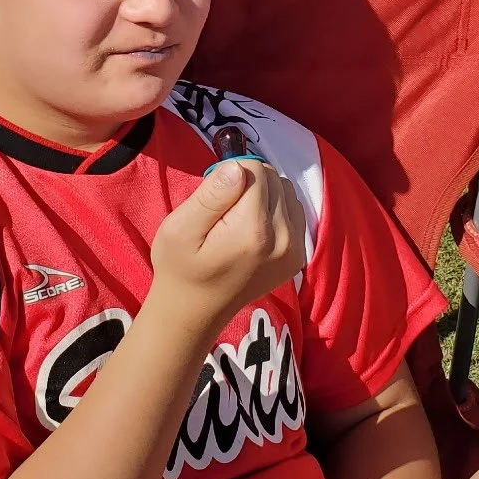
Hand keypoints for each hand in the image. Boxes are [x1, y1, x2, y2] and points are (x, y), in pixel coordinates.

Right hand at [149, 158, 304, 329]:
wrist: (195, 311)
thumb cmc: (180, 268)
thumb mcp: (180, 229)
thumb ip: (211, 196)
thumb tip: (238, 167)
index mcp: (253, 230)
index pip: (256, 169)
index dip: (230, 175)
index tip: (213, 199)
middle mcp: (283, 239)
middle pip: (274, 178)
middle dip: (248, 184)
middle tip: (223, 211)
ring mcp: (295, 250)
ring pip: (286, 191)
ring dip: (264, 196)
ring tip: (238, 220)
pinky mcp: (299, 257)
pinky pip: (294, 211)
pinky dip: (275, 212)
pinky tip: (253, 230)